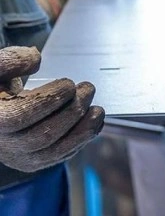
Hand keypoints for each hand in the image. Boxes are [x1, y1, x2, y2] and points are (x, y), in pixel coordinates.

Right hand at [0, 47, 103, 172]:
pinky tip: (94, 124)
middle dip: (72, 112)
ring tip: (98, 110)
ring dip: (82, 130)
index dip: (48, 101)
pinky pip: (59, 157)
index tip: (69, 84)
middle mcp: (2, 143)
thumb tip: (36, 59)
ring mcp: (17, 156)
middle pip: (41, 136)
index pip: (19, 117)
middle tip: (89, 89)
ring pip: (53, 151)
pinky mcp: (31, 162)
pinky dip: (80, 141)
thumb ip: (11, 61)